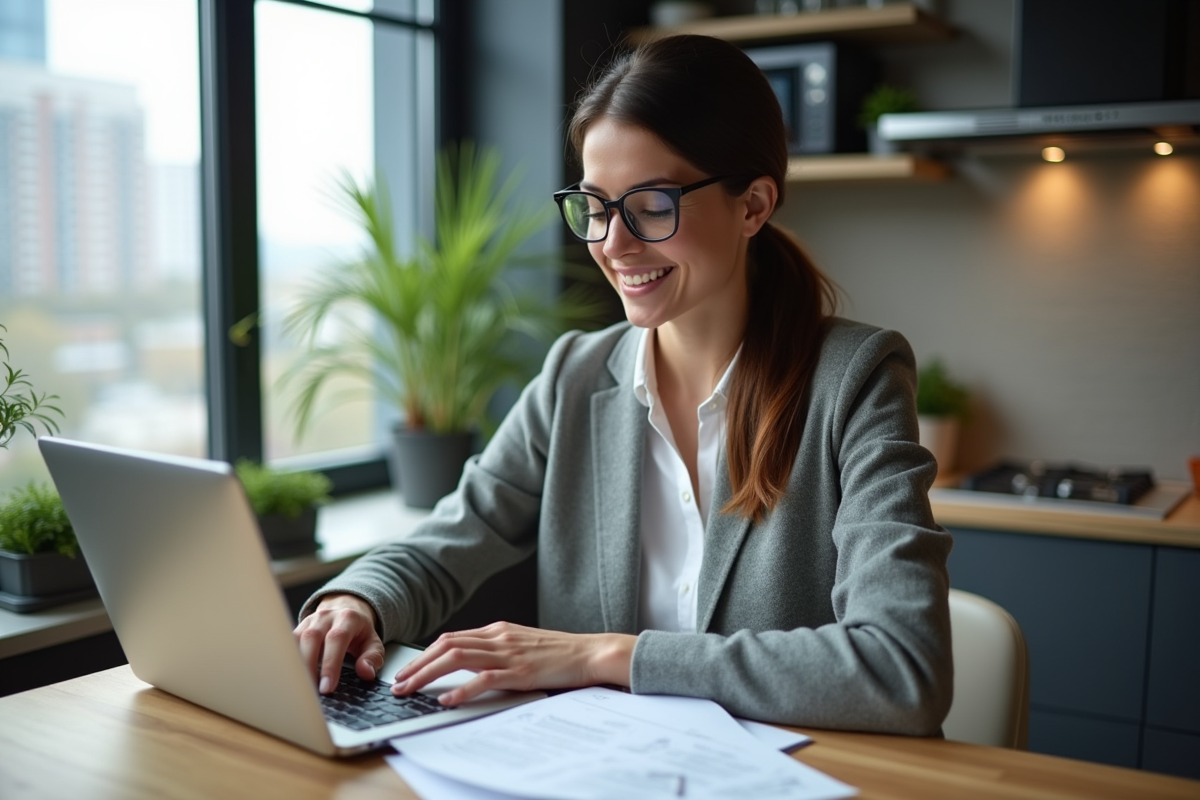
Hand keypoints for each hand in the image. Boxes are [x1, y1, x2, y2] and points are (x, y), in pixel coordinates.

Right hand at [294, 593, 384, 693]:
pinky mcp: (298, 629)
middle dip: (309, 667)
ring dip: (295, 665)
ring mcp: (309, 621)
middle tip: (311, 691)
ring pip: (296, 640)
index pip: (337, 638)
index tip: (328, 687)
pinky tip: (289, 678)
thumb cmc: (359, 632)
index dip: (331, 664)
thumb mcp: (373, 643)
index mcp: (347, 618)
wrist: (347, 611)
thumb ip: (372, 657)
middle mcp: (326, 616)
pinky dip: (287, 661)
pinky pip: (287, 644)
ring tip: (299, 687)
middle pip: (312, 637)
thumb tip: (366, 672)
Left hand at [393, 622, 635, 705]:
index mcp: (498, 630)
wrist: (590, 652)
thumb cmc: (559, 653)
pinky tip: (446, 700)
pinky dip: (462, 689)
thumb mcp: (522, 644)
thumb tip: (469, 662)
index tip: (407, 670)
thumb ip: (497, 649)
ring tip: (410, 690)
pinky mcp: (520, 672)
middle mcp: (499, 637)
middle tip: (398, 683)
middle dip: (417, 665)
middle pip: (446, 646)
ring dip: (428, 675)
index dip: (424, 655)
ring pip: (457, 658)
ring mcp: (509, 653)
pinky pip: (484, 679)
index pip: (451, 639)